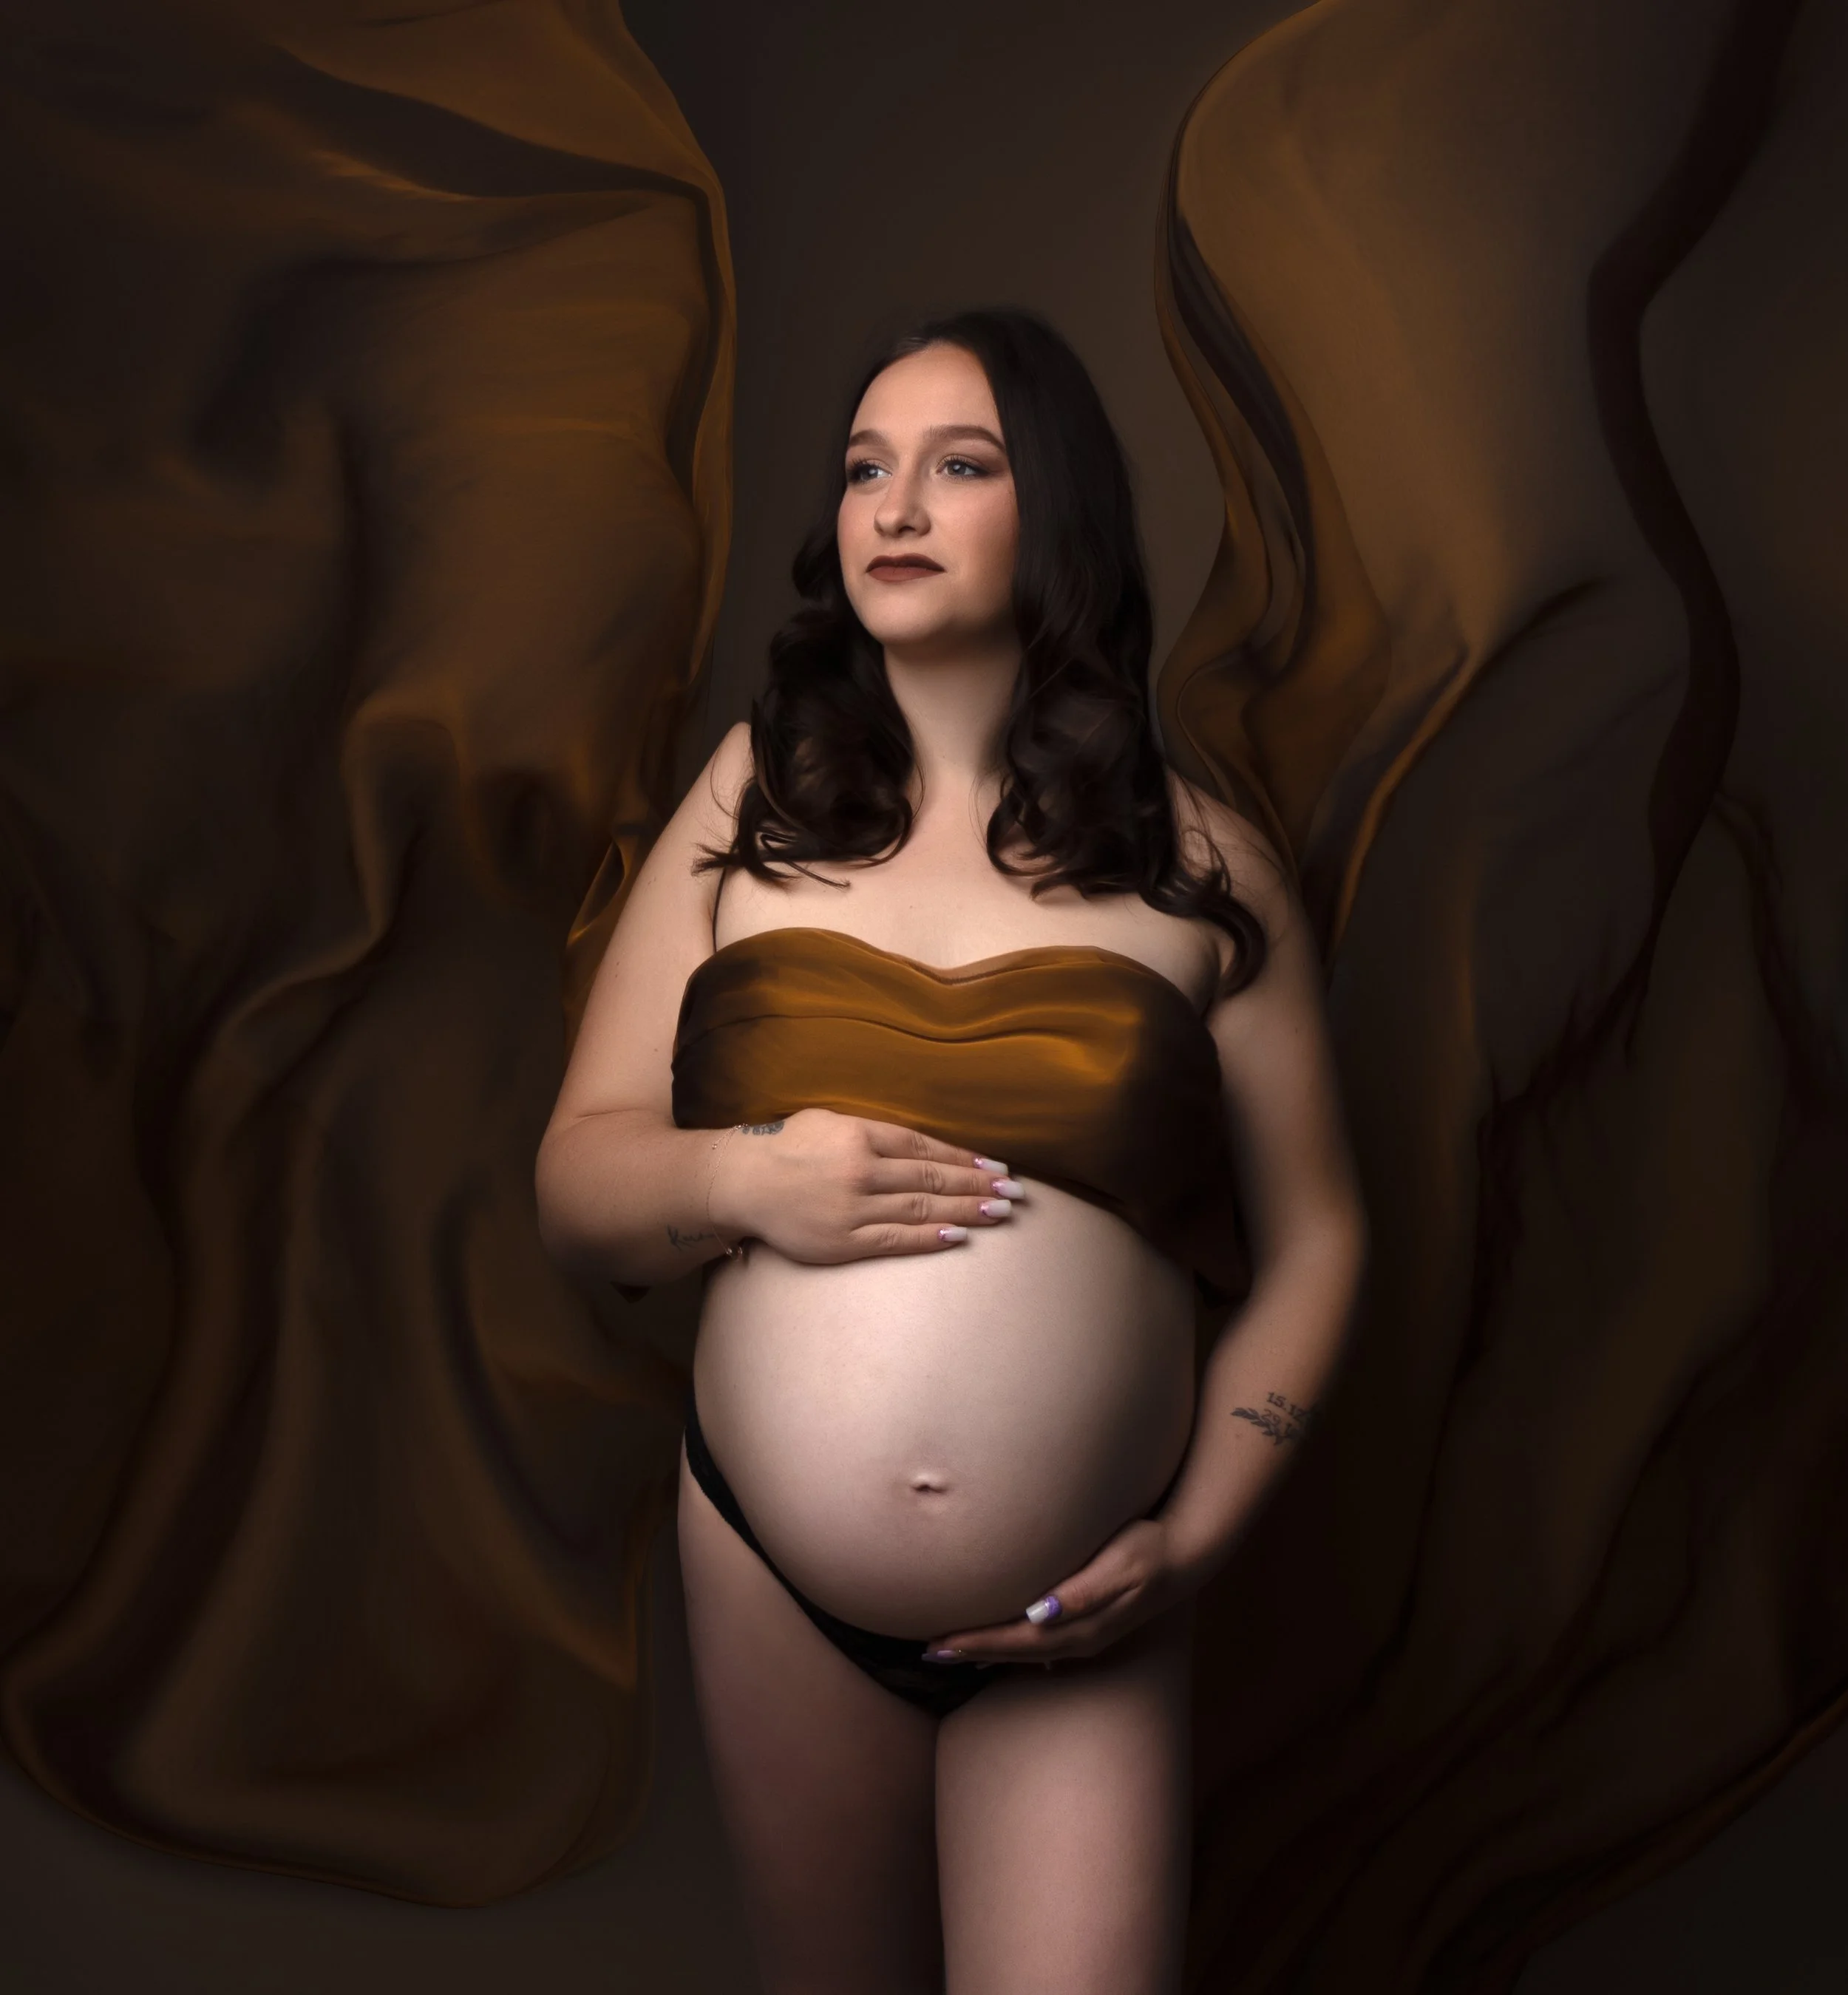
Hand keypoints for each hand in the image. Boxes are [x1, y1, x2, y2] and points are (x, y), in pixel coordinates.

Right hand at [708, 1107, 1021, 1263]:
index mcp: (860, 1135)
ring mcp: (853, 1207)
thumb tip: (918, 1143)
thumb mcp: (827, 1121)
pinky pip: (895, 1240)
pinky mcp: (843, 1241)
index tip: (995, 1165)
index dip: (964, 1157)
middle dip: (978, 1185)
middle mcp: (862, 1169)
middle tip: (1014, 1192)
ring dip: (965, 1210)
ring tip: (1000, 1212)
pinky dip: (929, 1236)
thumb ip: (871, 1130)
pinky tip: (958, 1235)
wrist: (739, 1182)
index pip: (924, 1147)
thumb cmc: (784, 1147)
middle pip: (932, 1177)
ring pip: (921, 1207)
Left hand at [921, 1514, 1203, 1667]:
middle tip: (927, 1651)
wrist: (1186, 1555)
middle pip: (1014, 1652)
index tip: (937, 1643)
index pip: (1015, 1641)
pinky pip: (1039, 1645)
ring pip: (1025, 1652)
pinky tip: (997, 1645)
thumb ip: (1082, 1592)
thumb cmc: (1148, 1551)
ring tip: (951, 1650)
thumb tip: (1041, 1614)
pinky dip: (1011, 1646)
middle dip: (971, 1653)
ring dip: (987, 1652)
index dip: (975, 1643)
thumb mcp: (1120, 1566)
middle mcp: (1079, 1640)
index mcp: (1081, 1628)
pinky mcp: (1088, 1627)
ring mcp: (1085, 1638)